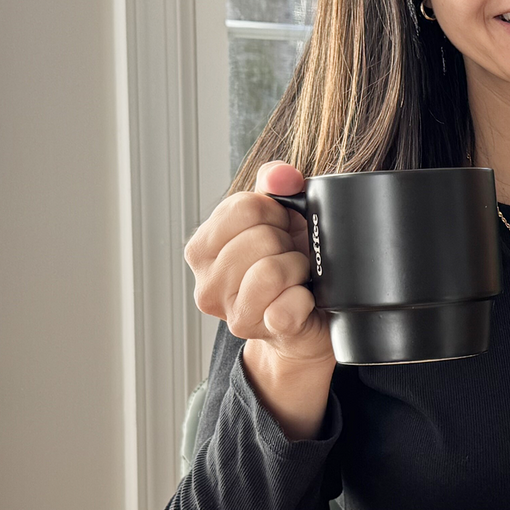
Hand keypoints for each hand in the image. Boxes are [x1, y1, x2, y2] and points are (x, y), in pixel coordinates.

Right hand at [185, 162, 334, 435]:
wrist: (307, 317)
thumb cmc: (286, 262)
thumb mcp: (278, 217)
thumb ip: (275, 185)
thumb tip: (281, 176)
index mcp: (201, 249)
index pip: (243, 208)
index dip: (275, 213)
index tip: (280, 228)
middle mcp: (207, 284)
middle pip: (260, 239)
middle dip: (288, 242)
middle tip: (290, 256)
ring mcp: (231, 313)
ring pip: (271, 271)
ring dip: (298, 268)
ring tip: (297, 275)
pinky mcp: (260, 333)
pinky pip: (285, 307)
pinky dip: (304, 299)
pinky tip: (303, 299)